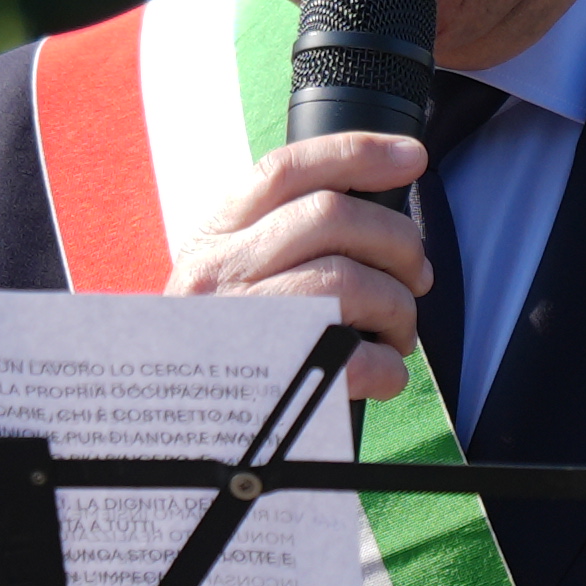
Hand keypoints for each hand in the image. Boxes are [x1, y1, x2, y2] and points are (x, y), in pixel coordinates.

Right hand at [169, 128, 434, 399]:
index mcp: (213, 240)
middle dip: (397, 239)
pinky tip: (385, 373)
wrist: (168, 432)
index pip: (285, 171)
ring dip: (397, 306)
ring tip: (399, 331)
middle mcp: (220, 272)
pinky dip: (388, 366)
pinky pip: (354, 358)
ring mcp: (241, 324)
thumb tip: (369, 216)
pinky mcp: (268, 381)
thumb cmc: (218, 352)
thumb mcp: (222, 281)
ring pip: (349, 281)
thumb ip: (274, 241)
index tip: (411, 157)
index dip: (357, 153)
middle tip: (417, 273)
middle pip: (332, 216)